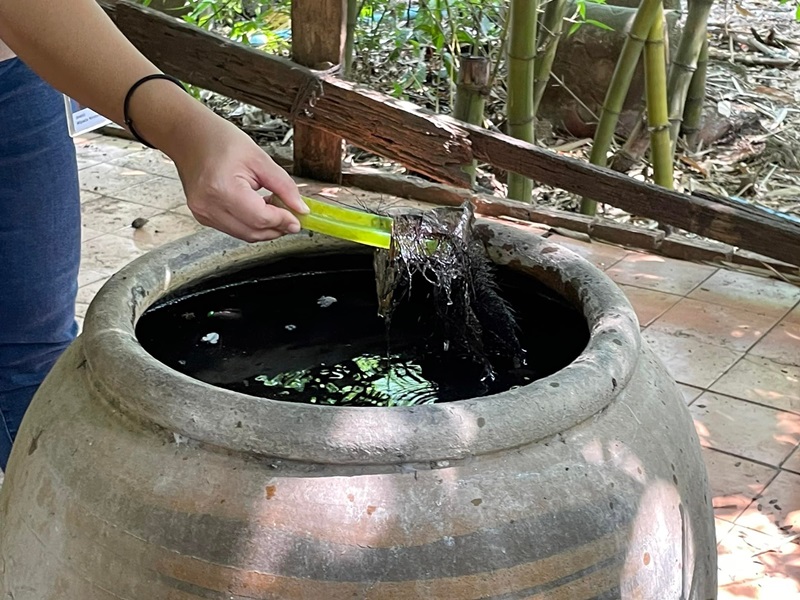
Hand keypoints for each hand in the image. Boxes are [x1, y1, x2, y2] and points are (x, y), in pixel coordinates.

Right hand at [169, 109, 308, 242]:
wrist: (189, 136)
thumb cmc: (219, 140)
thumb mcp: (259, 158)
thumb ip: (283, 185)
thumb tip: (300, 208)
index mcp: (222, 189)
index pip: (260, 218)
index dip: (283, 221)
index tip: (297, 219)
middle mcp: (208, 206)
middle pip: (253, 232)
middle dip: (276, 228)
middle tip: (292, 218)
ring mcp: (203, 214)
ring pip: (244, 234)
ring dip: (264, 228)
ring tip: (275, 210)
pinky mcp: (203, 217)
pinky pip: (234, 229)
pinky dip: (251, 224)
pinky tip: (258, 210)